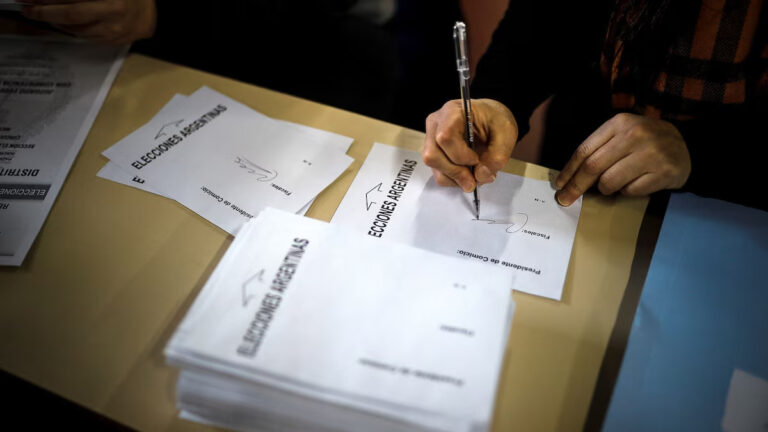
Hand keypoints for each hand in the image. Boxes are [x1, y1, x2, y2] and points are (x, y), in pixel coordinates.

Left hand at [21, 0, 156, 43]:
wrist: (153, 11)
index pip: (72, 0)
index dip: (49, 1)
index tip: (31, 0)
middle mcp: (115, 13)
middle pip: (72, 15)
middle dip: (47, 12)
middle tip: (31, 10)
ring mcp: (116, 30)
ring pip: (77, 29)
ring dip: (58, 22)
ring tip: (48, 15)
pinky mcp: (116, 41)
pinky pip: (88, 37)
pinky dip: (74, 30)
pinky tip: (68, 24)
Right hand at [423, 99, 517, 191]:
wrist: (489, 120)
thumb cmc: (495, 121)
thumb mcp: (506, 133)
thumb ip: (497, 155)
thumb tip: (480, 176)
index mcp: (452, 112)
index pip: (445, 137)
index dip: (460, 155)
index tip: (477, 160)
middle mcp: (436, 124)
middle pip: (433, 156)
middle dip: (456, 172)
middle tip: (476, 180)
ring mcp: (431, 139)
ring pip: (434, 167)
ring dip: (456, 178)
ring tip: (475, 177)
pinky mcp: (434, 153)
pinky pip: (438, 174)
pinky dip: (454, 180)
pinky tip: (468, 174)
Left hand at [554, 113, 690, 205]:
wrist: (687, 146)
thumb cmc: (645, 142)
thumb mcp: (622, 134)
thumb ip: (599, 150)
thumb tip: (569, 178)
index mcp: (619, 123)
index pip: (585, 150)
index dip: (569, 170)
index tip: (559, 184)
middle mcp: (635, 135)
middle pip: (593, 167)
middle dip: (576, 186)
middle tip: (565, 200)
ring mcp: (651, 154)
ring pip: (609, 182)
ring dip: (606, 189)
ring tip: (615, 183)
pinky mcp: (663, 172)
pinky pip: (630, 191)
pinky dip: (628, 192)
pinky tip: (637, 182)